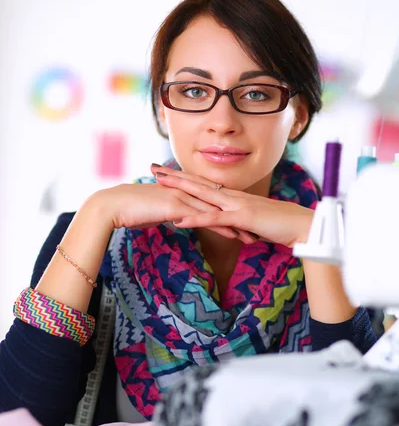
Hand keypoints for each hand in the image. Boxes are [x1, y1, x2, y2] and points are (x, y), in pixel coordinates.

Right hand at [92, 182, 242, 238]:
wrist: (113, 205)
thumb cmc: (132, 210)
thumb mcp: (156, 211)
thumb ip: (170, 212)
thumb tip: (177, 218)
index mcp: (183, 190)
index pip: (212, 201)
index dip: (229, 212)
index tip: (245, 223)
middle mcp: (186, 190)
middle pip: (220, 204)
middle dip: (239, 217)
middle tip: (258, 228)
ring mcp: (182, 196)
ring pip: (215, 210)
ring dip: (235, 223)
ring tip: (252, 236)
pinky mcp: (176, 205)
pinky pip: (202, 216)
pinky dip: (219, 226)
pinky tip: (232, 235)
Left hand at [152, 165, 313, 247]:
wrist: (304, 225)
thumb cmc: (282, 225)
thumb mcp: (256, 222)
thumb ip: (242, 222)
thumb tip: (235, 227)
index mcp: (235, 197)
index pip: (205, 184)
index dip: (185, 178)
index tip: (167, 173)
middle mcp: (233, 196)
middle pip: (198, 183)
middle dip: (174, 176)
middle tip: (152, 168)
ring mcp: (237, 205)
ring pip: (202, 195)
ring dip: (179, 190)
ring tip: (158, 185)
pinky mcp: (242, 217)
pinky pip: (215, 218)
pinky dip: (196, 219)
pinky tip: (179, 221)